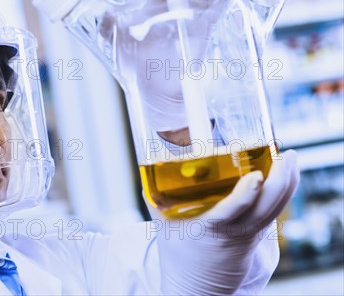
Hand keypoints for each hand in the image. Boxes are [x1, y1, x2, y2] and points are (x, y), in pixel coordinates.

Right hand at [152, 150, 299, 294]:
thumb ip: (154, 193)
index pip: (234, 210)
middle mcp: (237, 232)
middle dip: (283, 178)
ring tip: (290, 158)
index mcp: (211, 228)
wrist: (194, 287)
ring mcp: (251, 235)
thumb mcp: (161, 223)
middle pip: (268, 206)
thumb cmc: (176, 252)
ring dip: (288, 182)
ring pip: (278, 207)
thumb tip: (145, 159)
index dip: (248, 193)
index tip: (257, 175)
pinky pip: (276, 211)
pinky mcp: (258, 236)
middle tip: (286, 154)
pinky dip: (283, 191)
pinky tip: (285, 175)